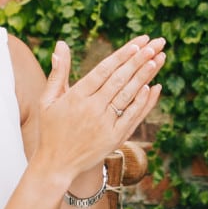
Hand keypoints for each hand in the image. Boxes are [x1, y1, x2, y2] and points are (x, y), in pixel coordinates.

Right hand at [35, 36, 163, 180]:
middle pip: (119, 79)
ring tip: (158, 58)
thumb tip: (61, 43)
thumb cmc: (51, 129)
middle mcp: (92, 109)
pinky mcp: (114, 138)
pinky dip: (143, 102)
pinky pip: (132, 116)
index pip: (103, 71)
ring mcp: (105, 124)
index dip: (121, 56)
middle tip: (154, 44)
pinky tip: (153, 86)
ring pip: (128, 95)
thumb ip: (58, 71)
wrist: (56, 165)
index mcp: (76, 97)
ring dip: (145, 76)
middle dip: (138, 60)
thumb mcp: (49, 99)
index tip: (137, 44)